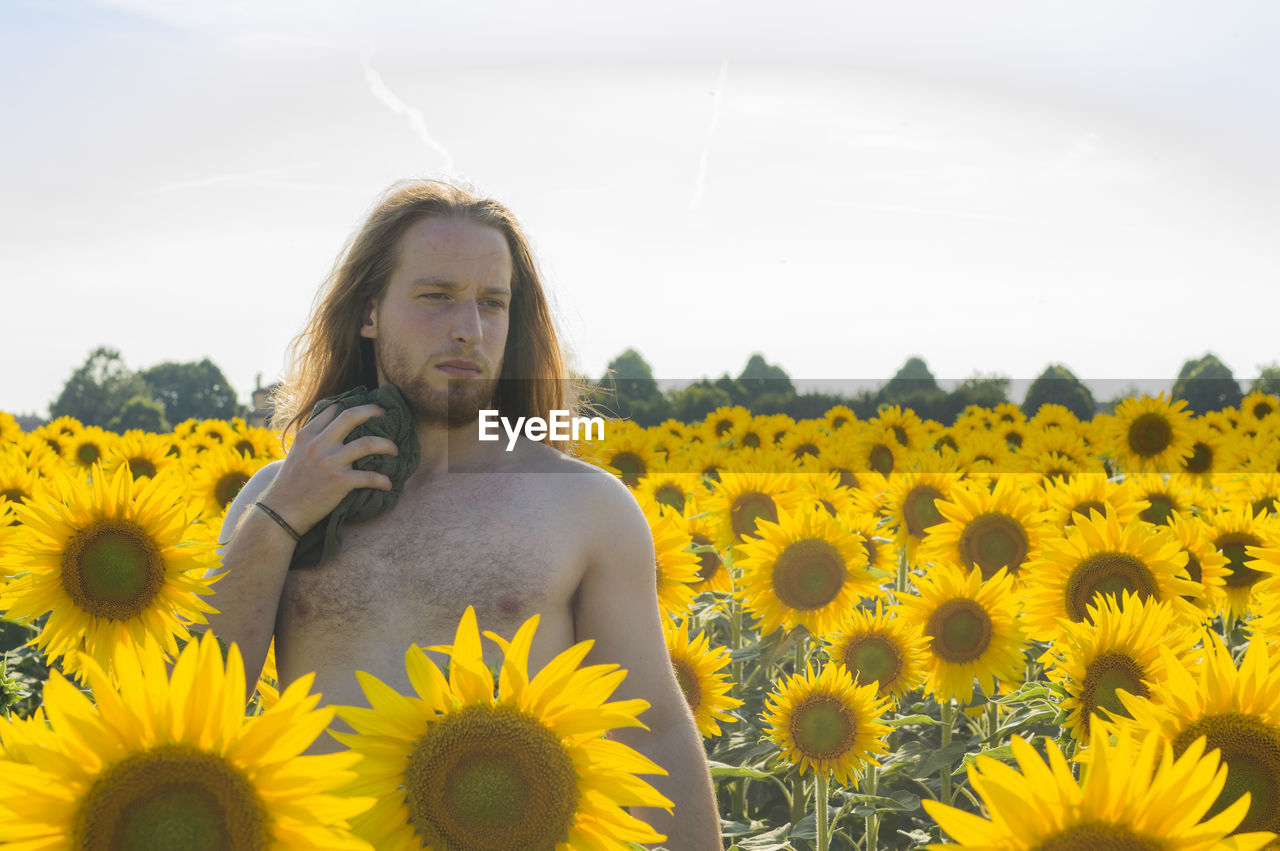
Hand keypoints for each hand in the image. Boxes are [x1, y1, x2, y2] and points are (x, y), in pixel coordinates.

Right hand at [258, 404, 398, 534]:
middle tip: (387, 414)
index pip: (332, 409)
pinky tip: (388, 484)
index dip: (352, 404)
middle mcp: (319, 444)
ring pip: (368, 443)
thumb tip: (332, 432)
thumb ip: (312, 441)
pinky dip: (383, 480)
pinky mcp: (339, 482)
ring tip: (395, 450)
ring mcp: (330, 462)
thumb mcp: (296, 454)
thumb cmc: (289, 485)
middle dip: (374, 411)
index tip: (366, 407)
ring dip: (387, 445)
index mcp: (307, 435)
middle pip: (352, 416)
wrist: (281, 512)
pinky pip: (370, 477)